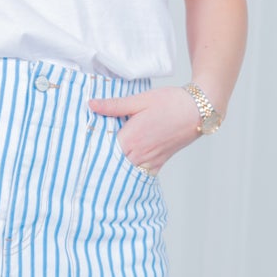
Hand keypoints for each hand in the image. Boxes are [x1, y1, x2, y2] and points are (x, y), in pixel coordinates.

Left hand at [87, 85, 201, 173]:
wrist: (198, 111)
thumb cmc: (170, 102)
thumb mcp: (140, 100)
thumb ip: (114, 106)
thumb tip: (91, 105)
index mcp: (131, 138)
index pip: (102, 151)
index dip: (90, 151)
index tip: (78, 151)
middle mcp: (139, 154)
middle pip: (111, 165)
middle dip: (98, 163)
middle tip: (82, 163)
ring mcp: (150, 162)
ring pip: (124, 173)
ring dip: (113, 170)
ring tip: (98, 167)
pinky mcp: (159, 164)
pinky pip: (140, 175)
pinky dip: (129, 174)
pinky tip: (120, 170)